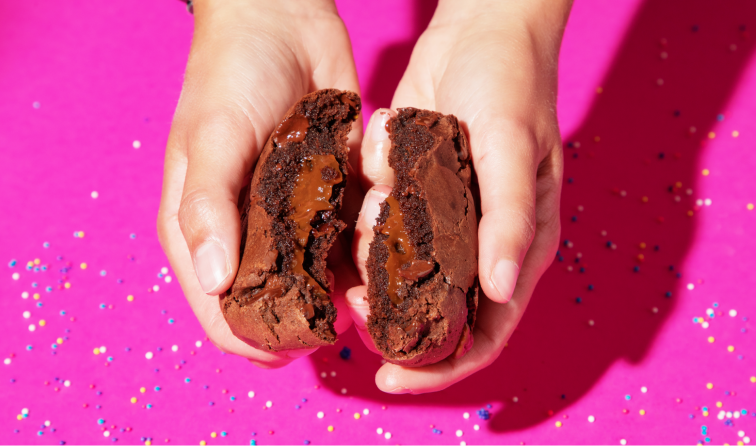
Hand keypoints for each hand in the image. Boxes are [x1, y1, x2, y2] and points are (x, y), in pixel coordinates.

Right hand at [157, 0, 361, 367]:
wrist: (282, 20)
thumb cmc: (230, 74)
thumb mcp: (211, 138)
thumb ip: (207, 209)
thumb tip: (214, 284)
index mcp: (201, 231)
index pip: (218, 312)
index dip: (251, 340)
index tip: (296, 347)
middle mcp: (243, 233)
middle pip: (271, 306)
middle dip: (304, 321)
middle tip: (346, 316)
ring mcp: (286, 218)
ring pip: (314, 281)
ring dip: (340, 291)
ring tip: (372, 287)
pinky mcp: (326, 198)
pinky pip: (344, 241)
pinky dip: (361, 253)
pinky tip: (384, 253)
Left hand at [347, 0, 570, 392]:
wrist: (480, 31)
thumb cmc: (512, 84)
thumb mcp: (512, 147)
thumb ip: (510, 218)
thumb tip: (501, 290)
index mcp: (518, 248)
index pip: (484, 334)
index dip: (442, 368)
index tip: (392, 378)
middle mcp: (479, 244)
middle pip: (434, 312)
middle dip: (392, 314)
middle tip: (355, 295)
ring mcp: (444, 221)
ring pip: (400, 271)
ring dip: (373, 258)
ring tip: (364, 216)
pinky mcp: (412, 193)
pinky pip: (381, 225)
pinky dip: (366, 217)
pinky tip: (362, 186)